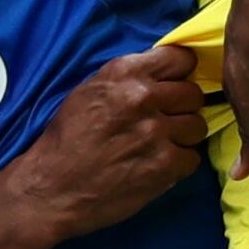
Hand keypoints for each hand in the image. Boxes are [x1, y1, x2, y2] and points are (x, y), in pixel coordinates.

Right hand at [3, 46, 208, 239]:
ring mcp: (156, 132)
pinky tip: (157, 168)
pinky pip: (192, 158)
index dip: (180, 74)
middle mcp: (143, 98)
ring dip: (183, 137)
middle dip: (182, 108)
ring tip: (160, 147)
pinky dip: (178, 165)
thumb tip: (162, 77)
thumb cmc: (65, 140)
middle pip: (193, 94)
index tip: (173, 86)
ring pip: (197, 126)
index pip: (180, 58)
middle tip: (164, 123)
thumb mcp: (88, 92)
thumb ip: (127, 80)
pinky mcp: (165, 165)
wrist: (51, 189)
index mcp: (123, 74)